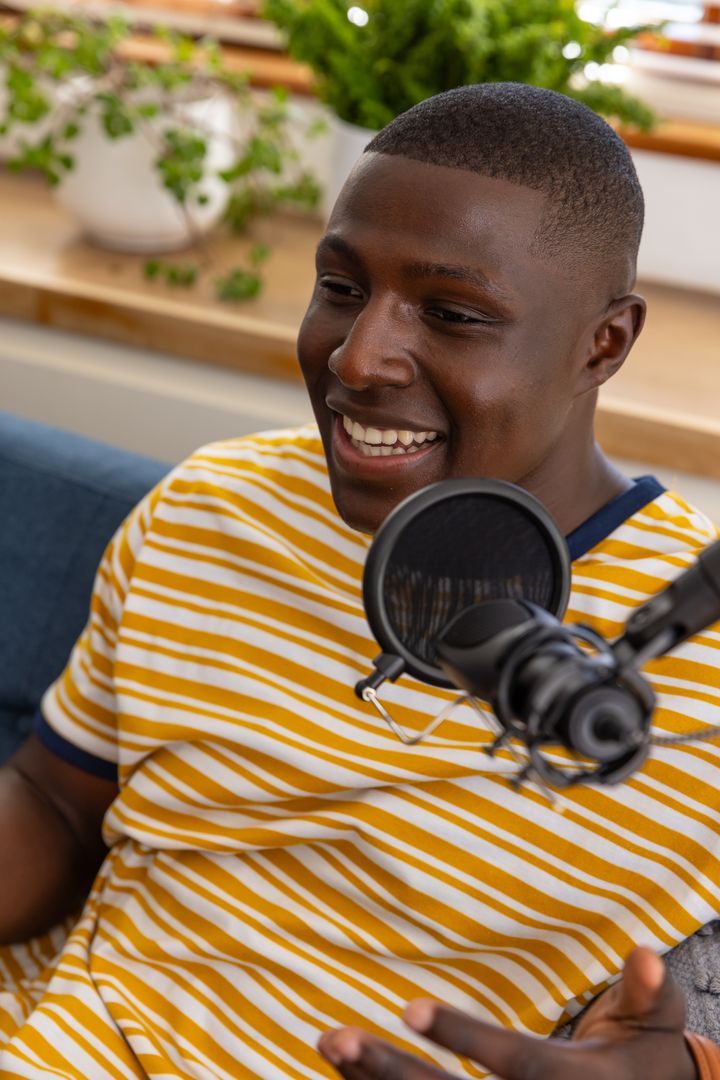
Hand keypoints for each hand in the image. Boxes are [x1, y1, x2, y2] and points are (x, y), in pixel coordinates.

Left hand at [318, 946, 697, 1078]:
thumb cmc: (643, 1056)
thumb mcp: (655, 1025)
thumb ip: (649, 992)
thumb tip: (647, 954)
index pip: (512, 1062)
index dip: (463, 1036)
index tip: (408, 1005)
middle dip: (390, 1071)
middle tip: (334, 1034)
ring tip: (328, 1041)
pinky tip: (346, 1069)